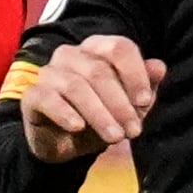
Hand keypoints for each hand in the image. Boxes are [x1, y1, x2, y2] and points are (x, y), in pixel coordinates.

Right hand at [19, 35, 163, 164]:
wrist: (66, 144)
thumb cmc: (101, 117)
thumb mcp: (128, 106)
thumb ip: (145, 86)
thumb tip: (159, 67)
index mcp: (97, 49)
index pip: (119, 48)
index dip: (135, 73)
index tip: (145, 102)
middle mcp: (71, 54)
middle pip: (99, 71)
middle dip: (120, 104)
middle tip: (133, 131)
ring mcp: (49, 73)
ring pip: (76, 86)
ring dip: (99, 114)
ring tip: (115, 138)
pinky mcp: (33, 95)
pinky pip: (48, 99)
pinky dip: (65, 114)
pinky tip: (78, 128)